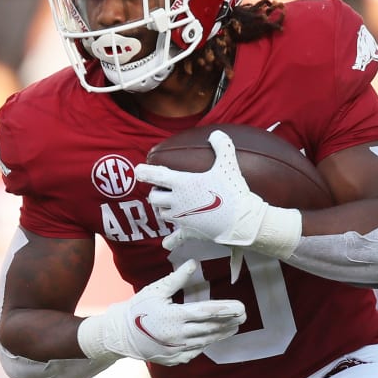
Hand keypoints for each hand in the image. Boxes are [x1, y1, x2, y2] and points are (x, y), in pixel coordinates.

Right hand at [77, 259, 245, 366]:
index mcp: (175, 317)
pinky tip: (213, 338)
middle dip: (229, 322)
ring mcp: (176, 349)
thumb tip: (193, 263)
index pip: (207, 313)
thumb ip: (177, 279)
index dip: (226, 310)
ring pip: (205, 341)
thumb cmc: (137, 309)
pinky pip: (194, 351)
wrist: (119, 335)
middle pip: (210, 328)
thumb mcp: (156, 290)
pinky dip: (205, 344)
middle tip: (243, 316)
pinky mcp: (173, 358)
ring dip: (221, 334)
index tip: (241, 308)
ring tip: (234, 327)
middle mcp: (178, 335)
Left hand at [137, 130, 266, 253]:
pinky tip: (166, 244)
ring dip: (162, 209)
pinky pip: (174, 238)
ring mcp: (180, 219)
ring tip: (170, 204)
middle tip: (162, 189)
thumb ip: (222, 146)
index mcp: (182, 184)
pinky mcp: (188, 232)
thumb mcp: (228, 165)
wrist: (240, 221)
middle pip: (154, 197)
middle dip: (155, 192)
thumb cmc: (232, 192)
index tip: (138, 171)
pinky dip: (169, 241)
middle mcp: (176, 202)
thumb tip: (216, 134)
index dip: (144, 172)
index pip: (156, 175)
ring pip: (161, 214)